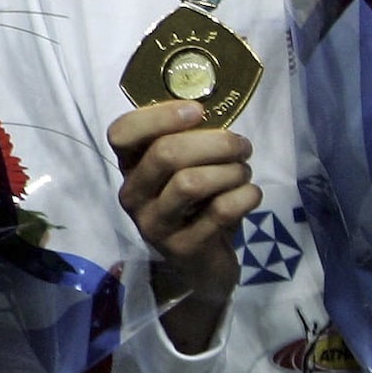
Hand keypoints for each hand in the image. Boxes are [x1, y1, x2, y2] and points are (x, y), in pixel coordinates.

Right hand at [108, 100, 259, 353]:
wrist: (200, 265)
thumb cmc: (197, 204)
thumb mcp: (185, 169)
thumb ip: (190, 140)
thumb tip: (212, 106)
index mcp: (131, 168)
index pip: (121, 133)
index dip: (159, 116)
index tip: (198, 111)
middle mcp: (134, 195)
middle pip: (166, 154)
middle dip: (216, 143)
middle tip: (242, 147)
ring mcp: (154, 225)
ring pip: (192, 182)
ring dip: (232, 171)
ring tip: (244, 174)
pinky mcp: (183, 248)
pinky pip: (221, 210)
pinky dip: (247, 196)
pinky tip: (249, 196)